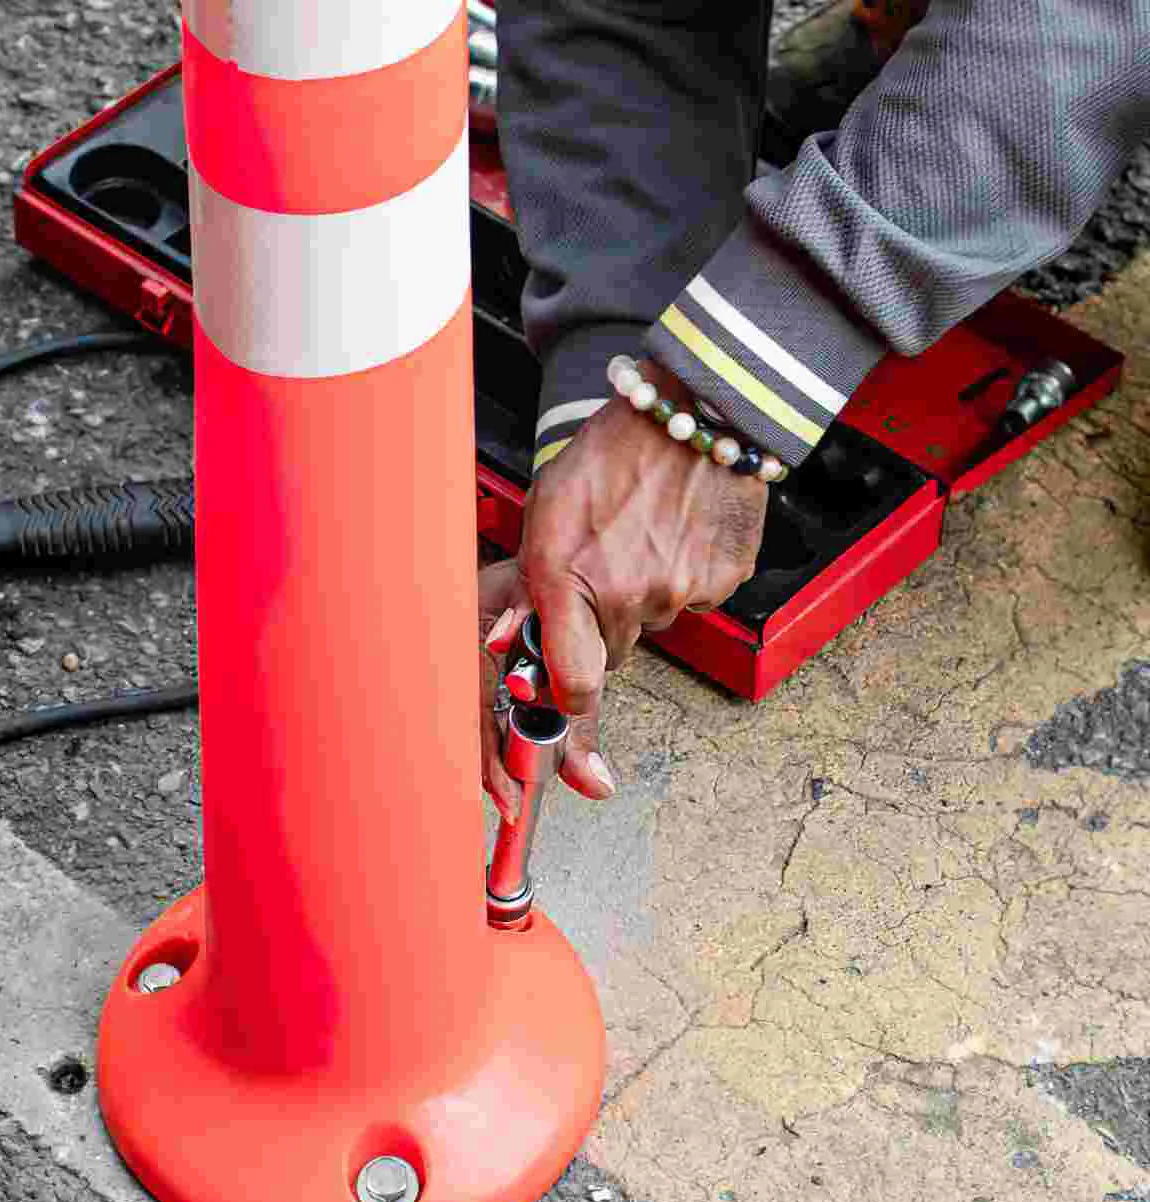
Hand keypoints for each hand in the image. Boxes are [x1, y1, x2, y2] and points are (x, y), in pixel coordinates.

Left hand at [478, 363, 767, 818]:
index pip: (572, 685)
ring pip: (651, 624)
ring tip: (641, 533)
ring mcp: (680, 589)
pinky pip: (693, 603)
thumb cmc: (608, 458)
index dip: (571, 723)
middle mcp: (626, 592)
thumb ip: (531, 593)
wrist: (693, 408)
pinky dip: (683, 577)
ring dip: (641, 596)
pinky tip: (677, 532)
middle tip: (603, 565)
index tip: (577, 761)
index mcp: (569, 578)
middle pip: (611, 655)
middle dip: (600, 626)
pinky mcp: (723, 580)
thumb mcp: (546, 518)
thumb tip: (512, 655)